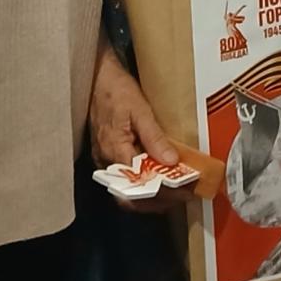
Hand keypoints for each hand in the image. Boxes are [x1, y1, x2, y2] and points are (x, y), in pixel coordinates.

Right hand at [89, 43, 194, 212]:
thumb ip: (154, 137)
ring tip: (175, 193)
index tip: (184, 191)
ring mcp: (104, 161)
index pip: (138, 185)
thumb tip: (171, 161)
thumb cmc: (117, 91)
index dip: (162, 194)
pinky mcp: (107, 156)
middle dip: (158, 201)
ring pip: (127, 191)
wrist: (96, 79)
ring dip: (151, 196)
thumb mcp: (140, 110)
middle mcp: (106, 162)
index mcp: (114, 152)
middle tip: (183, 195)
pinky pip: (124, 180)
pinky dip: (142, 185)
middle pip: (131, 196)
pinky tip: (158, 180)